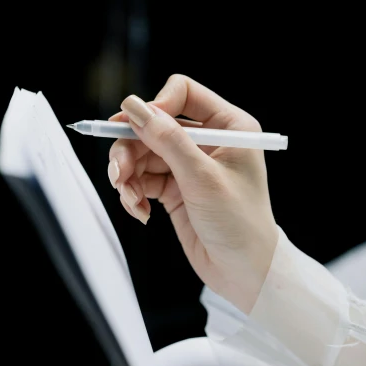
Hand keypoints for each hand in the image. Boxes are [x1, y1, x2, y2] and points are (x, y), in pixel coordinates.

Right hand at [107, 75, 278, 313]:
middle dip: (131, 148)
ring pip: (142, 152)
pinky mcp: (176, 188)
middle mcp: (209, 140)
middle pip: (154, 125)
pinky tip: (140, 212)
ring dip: (128, 175)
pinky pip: (142, 178)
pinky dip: (134, 193)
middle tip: (119, 175)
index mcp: (229, 126)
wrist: (246, 273)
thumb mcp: (202, 178)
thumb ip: (167, 141)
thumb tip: (135, 108)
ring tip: (129, 199)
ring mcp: (190, 164)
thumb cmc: (240, 224)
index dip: (156, 106)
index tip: (136, 129)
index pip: (182, 93)